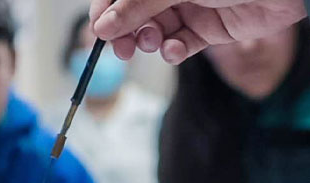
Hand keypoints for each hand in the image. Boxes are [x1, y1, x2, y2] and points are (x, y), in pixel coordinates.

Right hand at [90, 0, 306, 63]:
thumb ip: (137, 6)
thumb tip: (104, 28)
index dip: (106, 10)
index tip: (98, 32)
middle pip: (135, 12)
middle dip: (126, 31)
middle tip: (121, 49)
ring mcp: (191, 5)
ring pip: (156, 29)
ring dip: (149, 40)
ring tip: (153, 42)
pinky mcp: (210, 28)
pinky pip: (181, 43)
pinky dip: (173, 50)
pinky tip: (174, 50)